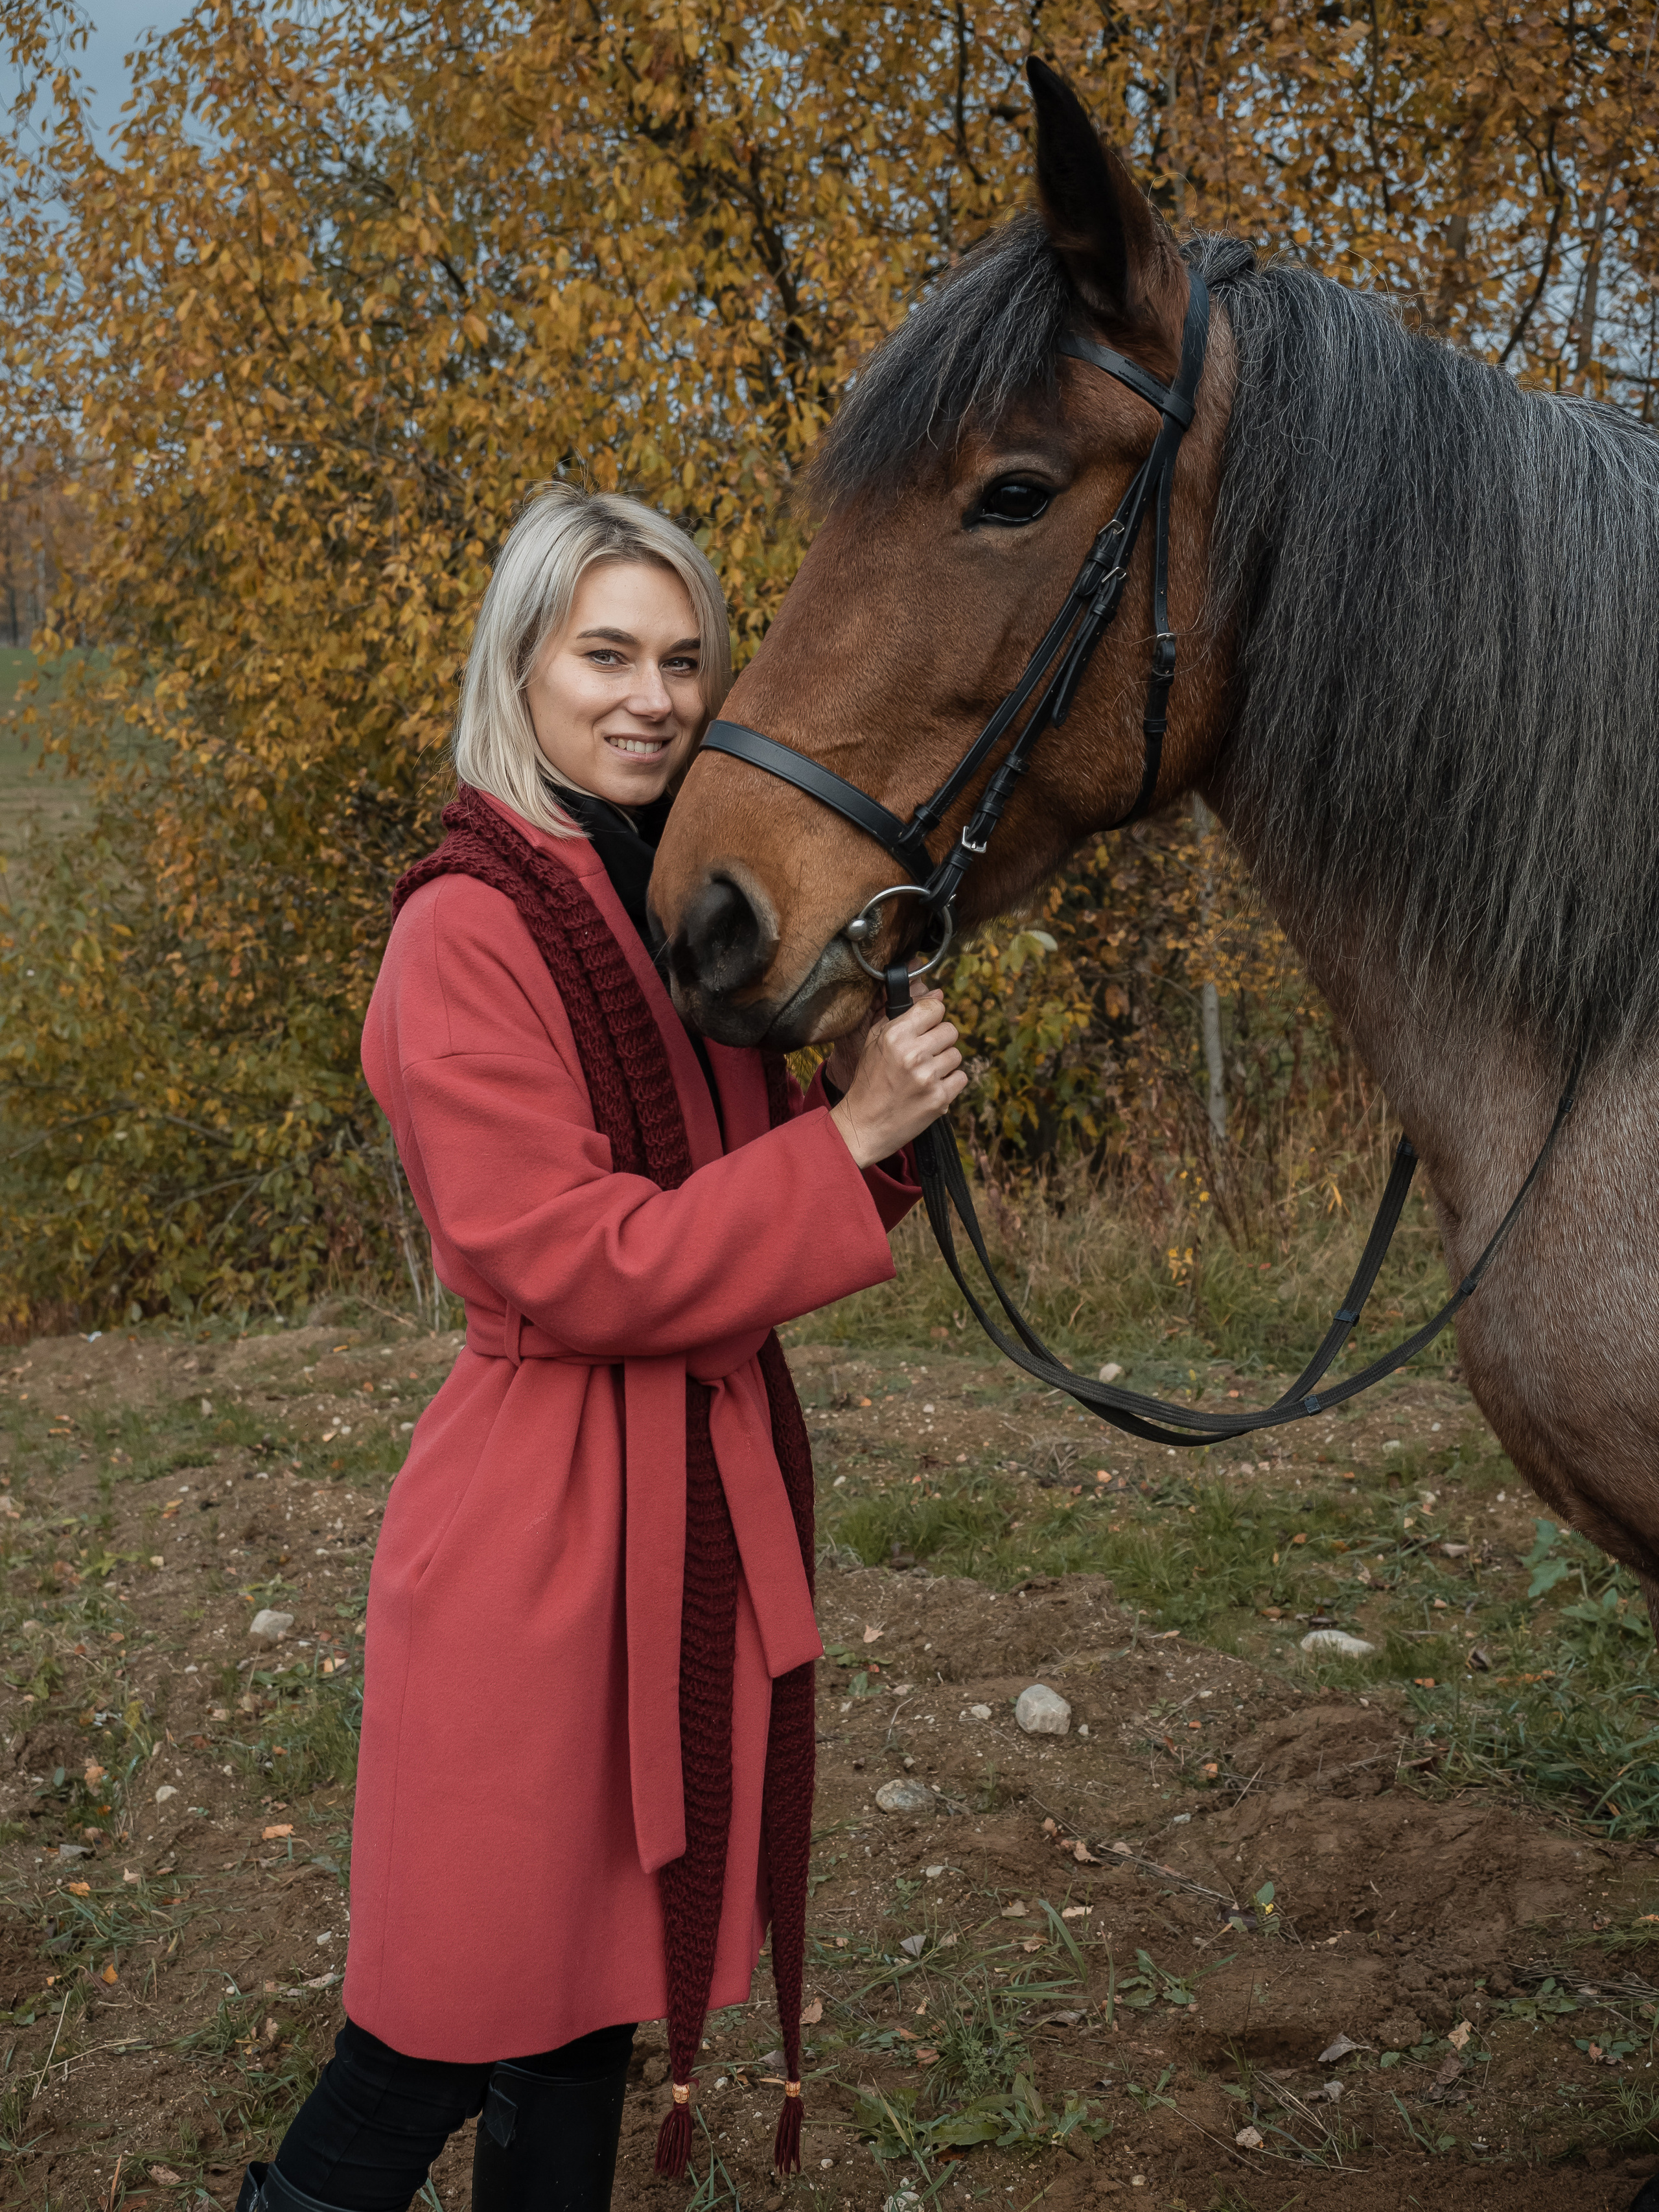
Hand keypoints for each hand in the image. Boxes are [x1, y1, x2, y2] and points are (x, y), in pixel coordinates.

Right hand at [829, 989, 965, 1168]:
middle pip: (950, 1030)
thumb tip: (938, 993)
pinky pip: (961, 1078)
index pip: (934, 1007)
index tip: (926, 1026)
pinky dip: (949, 1083)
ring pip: (956, 1055)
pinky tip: (930, 1088)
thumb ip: (904, 1015)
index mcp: (895, 1035)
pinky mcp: (939, 1099)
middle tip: (923, 1055)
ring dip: (944, 1064)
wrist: (864, 1124)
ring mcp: (928, 1077)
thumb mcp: (875, 1042)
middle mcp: (913, 1054)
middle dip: (939, 1041)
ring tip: (924, 1074)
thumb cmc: (869, 1081)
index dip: (932, 1016)